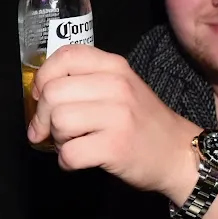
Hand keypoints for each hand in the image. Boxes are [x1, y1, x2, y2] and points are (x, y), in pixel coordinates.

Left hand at [27, 45, 196, 201]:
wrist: (180, 154)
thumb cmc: (142, 122)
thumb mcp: (121, 87)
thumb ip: (85, 82)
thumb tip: (38, 95)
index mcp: (114, 66)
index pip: (64, 56)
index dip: (43, 77)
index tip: (41, 97)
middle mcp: (117, 86)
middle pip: (52, 93)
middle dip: (43, 117)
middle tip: (50, 131)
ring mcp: (118, 116)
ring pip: (58, 121)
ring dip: (57, 139)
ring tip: (73, 143)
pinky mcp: (116, 147)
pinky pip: (69, 153)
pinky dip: (66, 161)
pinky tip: (78, 160)